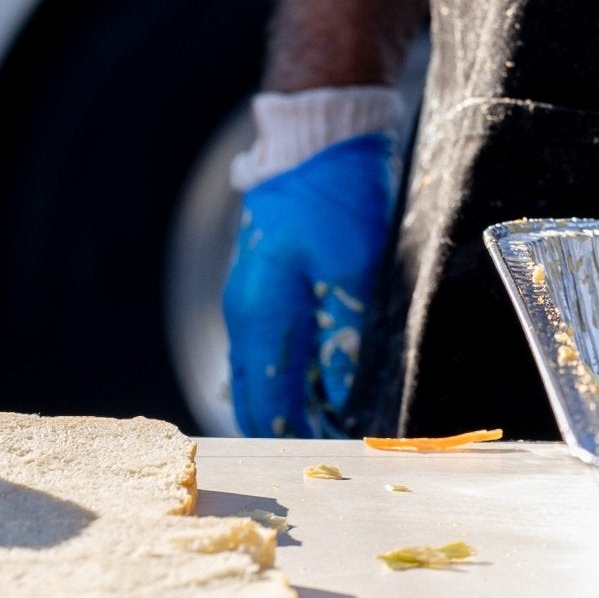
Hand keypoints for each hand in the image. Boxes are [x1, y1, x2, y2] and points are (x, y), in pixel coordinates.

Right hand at [223, 133, 396, 436]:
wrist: (319, 142)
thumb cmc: (337, 197)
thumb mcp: (353, 264)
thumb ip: (345, 331)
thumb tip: (345, 393)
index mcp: (260, 314)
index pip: (269, 396)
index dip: (296, 431)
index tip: (328, 454)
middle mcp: (246, 314)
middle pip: (256, 392)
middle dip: (286, 426)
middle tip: (328, 451)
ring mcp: (253, 301)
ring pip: (261, 372)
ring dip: (288, 402)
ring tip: (325, 429)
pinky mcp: (269, 288)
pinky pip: (271, 349)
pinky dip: (289, 376)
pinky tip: (313, 389)